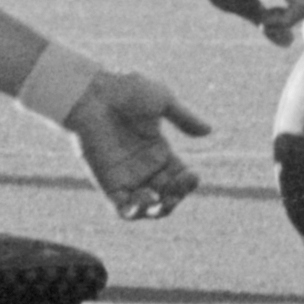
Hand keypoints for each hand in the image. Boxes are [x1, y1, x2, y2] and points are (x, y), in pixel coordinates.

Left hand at [61, 69, 209, 219]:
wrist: (94, 93)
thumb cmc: (125, 91)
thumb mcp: (162, 101)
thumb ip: (184, 118)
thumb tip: (209, 131)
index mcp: (158, 150)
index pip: (179, 176)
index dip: (188, 182)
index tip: (193, 176)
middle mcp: (143, 167)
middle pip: (167, 195)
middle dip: (177, 197)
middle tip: (178, 190)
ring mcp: (125, 176)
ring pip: (147, 206)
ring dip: (159, 210)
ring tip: (164, 201)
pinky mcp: (107, 182)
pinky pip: (122, 208)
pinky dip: (134, 212)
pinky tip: (145, 202)